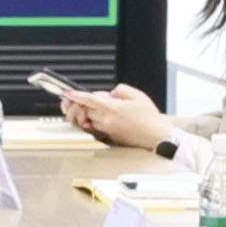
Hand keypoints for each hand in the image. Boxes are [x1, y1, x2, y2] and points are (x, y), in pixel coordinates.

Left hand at [50, 83, 165, 151]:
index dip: (77, 95)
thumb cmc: (149, 117)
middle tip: (87, 97)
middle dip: (83, 103)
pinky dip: (94, 121)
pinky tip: (100, 117)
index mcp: (112, 108)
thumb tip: (111, 93)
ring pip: (89, 119)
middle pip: (86, 109)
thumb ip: (121, 90)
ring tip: (98, 107)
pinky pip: (96, 127)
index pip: (89, 100)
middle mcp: (107, 120)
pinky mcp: (110, 136)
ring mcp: (108, 129)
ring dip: (89, 112)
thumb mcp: (137, 95)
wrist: (156, 136)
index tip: (68, 92)